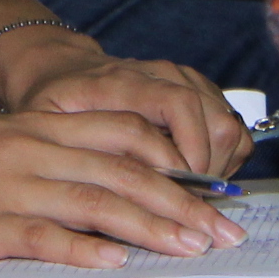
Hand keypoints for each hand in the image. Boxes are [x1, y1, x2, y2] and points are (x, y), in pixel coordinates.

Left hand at [0, 18, 252, 177]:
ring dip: (218, 168)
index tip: (181, 196)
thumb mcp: (46, 122)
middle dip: (209, 173)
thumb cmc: (55, 101)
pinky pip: (232, 126)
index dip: (189, 154)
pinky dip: (224, 157)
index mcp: (124, 81)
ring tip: (190, 195)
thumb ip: (79, 148)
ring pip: (229, 125)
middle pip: (214, 122)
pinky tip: (196, 176)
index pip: (177, 106)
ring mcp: (184, 80)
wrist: (65, 69)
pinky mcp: (198, 90)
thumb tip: (114, 192)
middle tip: (188, 208)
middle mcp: (162, 75)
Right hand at [0, 112, 248, 267]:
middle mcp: (30, 150)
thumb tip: (92, 185)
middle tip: (224, 230)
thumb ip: (39, 160)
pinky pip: (45, 236)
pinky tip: (116, 262)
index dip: (177, 163)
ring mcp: (9, 187)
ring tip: (193, 248)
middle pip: (126, 171)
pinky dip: (85, 250)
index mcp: (33, 129)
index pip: (125, 135)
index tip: (213, 192)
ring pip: (99, 202)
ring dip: (154, 226)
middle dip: (185, 202)